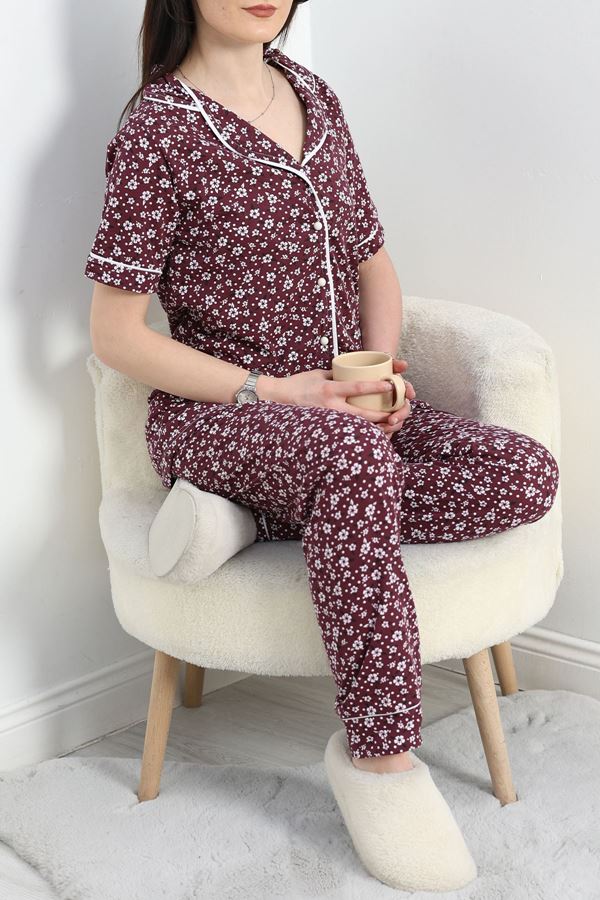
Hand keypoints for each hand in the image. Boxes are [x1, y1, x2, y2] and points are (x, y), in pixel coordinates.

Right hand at [263, 367, 402, 425]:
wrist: (277, 399)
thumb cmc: (299, 384)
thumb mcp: (320, 374)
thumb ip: (339, 375)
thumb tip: (360, 373)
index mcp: (329, 389)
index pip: (357, 387)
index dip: (375, 386)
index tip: (390, 383)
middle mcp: (330, 407)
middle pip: (362, 414)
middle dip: (383, 414)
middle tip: (397, 412)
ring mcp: (328, 420)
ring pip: (357, 428)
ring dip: (376, 428)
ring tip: (391, 425)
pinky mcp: (326, 429)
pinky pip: (348, 433)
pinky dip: (362, 435)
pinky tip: (374, 435)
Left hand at [375, 357, 415, 439]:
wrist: (368, 375)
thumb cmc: (379, 370)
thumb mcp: (386, 364)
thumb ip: (395, 363)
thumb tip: (405, 365)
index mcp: (400, 392)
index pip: (407, 398)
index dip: (409, 397)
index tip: (407, 400)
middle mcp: (397, 403)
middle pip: (402, 414)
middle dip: (399, 418)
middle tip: (390, 421)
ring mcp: (389, 413)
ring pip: (394, 425)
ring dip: (390, 429)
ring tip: (380, 430)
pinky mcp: (380, 420)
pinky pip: (384, 431)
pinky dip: (382, 435)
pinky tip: (377, 439)